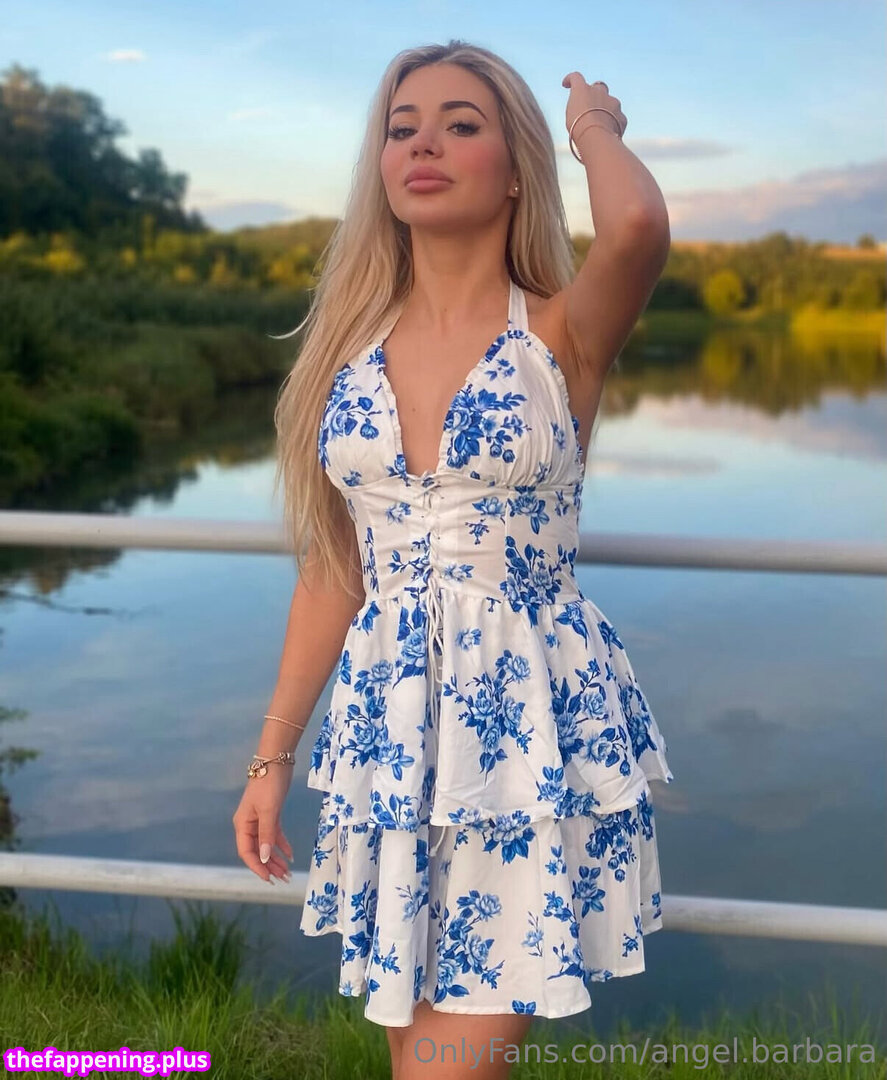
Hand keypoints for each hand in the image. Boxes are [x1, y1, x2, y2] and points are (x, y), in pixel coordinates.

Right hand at [232, 768, 293, 883]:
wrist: (277, 761)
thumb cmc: (269, 785)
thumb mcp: (269, 811)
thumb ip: (266, 835)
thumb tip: (263, 858)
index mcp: (243, 824)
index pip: (246, 852)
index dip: (256, 867)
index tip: (269, 878)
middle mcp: (249, 824)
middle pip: (257, 851)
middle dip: (269, 866)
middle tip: (283, 878)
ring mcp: (260, 819)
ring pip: (266, 844)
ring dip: (276, 858)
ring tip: (287, 872)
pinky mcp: (271, 813)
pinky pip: (274, 834)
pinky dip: (282, 844)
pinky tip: (290, 854)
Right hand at [561, 72, 625, 140]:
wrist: (595, 137)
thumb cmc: (578, 127)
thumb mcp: (570, 117)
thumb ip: (578, 109)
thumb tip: (584, 110)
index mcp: (582, 90)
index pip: (575, 78)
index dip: (571, 80)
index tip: (566, 84)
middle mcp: (600, 92)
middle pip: (599, 88)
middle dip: (595, 94)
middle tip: (590, 105)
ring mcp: (613, 103)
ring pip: (611, 103)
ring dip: (605, 111)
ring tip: (599, 126)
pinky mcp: (621, 117)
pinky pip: (618, 119)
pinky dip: (613, 124)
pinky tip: (607, 134)